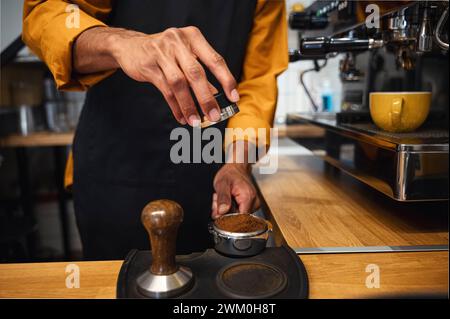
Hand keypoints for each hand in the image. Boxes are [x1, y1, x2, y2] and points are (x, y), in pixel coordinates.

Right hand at [75, 26, 238, 125]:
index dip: (226, 79)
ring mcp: (161, 52)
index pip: (215, 59)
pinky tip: (182, 118)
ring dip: (189, 105)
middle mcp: (178, 42)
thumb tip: (217, 96)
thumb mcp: (185, 57)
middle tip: (214, 116)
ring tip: (196, 122)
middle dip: (207, 97)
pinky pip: (165, 90)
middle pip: (196, 73)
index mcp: (193, 37)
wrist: (129, 46)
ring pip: (179, 83)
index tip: (234, 97)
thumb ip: (200, 74)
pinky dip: (175, 106)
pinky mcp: (148, 65)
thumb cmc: (165, 53)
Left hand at [211, 163, 259, 218]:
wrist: (236, 167)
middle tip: (217, 201)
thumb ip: (222, 198)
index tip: (218, 211)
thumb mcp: (222, 183)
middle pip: (238, 218)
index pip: (239, 218)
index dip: (227, 218)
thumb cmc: (230, 173)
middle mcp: (254, 202)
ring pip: (238, 217)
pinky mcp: (251, 205)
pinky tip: (227, 200)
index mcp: (248, 197)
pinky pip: (240, 213)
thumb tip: (222, 211)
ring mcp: (254, 204)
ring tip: (223, 198)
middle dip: (224, 213)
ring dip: (226, 211)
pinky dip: (230, 209)